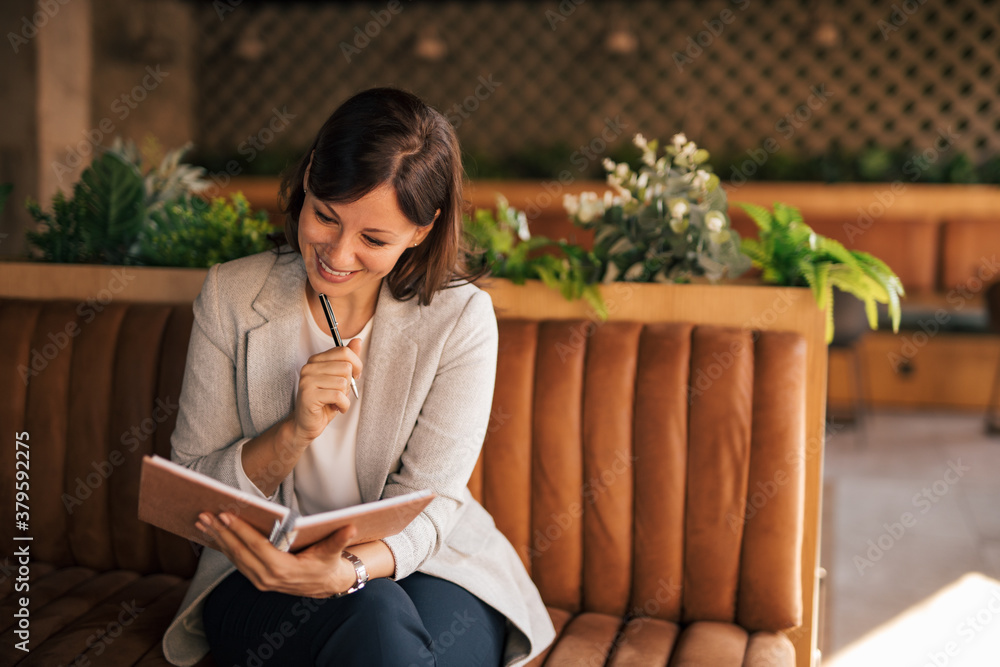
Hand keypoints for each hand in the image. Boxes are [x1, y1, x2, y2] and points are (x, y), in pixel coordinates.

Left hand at [195, 511, 359, 596]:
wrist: (326, 586)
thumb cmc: (327, 564)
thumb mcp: (333, 552)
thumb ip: (339, 540)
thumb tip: (351, 527)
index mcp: (282, 569)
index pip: (255, 547)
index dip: (239, 530)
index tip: (224, 515)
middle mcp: (267, 578)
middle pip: (238, 552)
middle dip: (220, 533)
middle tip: (204, 515)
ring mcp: (259, 580)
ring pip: (233, 558)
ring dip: (217, 539)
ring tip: (202, 522)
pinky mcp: (256, 578)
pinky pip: (236, 561)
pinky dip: (223, 547)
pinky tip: (213, 534)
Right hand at [291, 338, 362, 444]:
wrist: (306, 424)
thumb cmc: (325, 402)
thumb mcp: (339, 379)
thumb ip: (348, 360)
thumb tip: (358, 340)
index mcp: (316, 360)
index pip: (344, 352)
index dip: (356, 365)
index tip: (355, 377)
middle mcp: (309, 367)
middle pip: (345, 367)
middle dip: (349, 384)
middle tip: (339, 394)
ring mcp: (307, 381)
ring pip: (343, 382)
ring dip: (345, 396)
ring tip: (335, 402)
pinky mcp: (308, 395)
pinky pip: (338, 396)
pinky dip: (343, 405)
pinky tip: (336, 408)